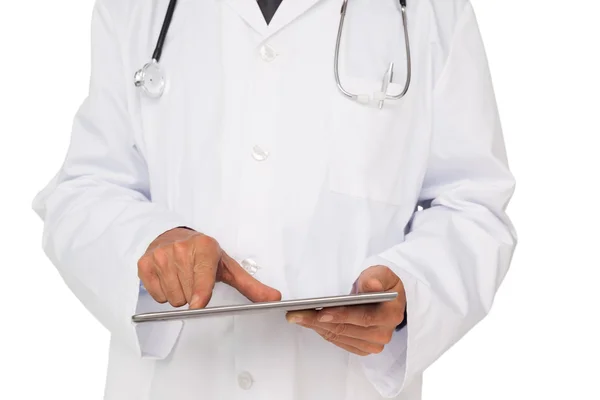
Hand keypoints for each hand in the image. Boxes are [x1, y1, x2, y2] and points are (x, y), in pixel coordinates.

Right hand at [138, 228, 281, 308]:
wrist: (173, 236)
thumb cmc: (204, 255)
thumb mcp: (228, 267)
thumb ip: (251, 286)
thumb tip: (274, 299)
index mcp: (205, 247)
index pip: (202, 278)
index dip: (200, 293)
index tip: (198, 304)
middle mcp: (181, 248)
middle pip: (187, 296)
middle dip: (193, 294)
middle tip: (194, 279)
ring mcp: (161, 255)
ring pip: (172, 298)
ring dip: (179, 294)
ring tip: (182, 277)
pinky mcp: (144, 263)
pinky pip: (156, 296)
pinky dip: (163, 292)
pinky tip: (169, 277)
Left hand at [286, 265, 405, 355]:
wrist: (385, 298)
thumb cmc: (381, 284)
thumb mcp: (381, 274)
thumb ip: (376, 277)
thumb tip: (372, 286)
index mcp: (391, 315)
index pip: (364, 318)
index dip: (341, 315)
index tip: (320, 312)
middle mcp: (383, 334)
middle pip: (346, 329)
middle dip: (318, 321)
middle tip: (296, 313)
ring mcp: (373, 344)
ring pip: (338, 336)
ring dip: (316, 327)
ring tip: (297, 316)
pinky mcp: (361, 348)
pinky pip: (338, 341)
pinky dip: (322, 331)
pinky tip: (308, 322)